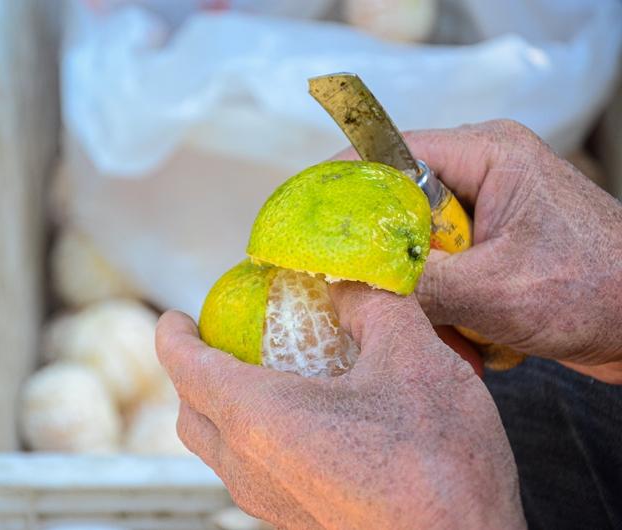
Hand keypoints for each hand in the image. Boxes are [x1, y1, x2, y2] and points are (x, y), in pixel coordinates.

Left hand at [156, 283, 524, 528]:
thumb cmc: (437, 462)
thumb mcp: (414, 358)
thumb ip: (374, 305)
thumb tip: (347, 281)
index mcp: (256, 419)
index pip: (185, 367)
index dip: (172, 336)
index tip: (175, 318)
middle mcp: (247, 467)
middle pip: (190, 412)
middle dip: (193, 372)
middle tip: (220, 343)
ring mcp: (268, 504)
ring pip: (218, 449)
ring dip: (223, 408)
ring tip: (261, 378)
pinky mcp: (295, 523)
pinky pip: (251, 472)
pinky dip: (253, 438)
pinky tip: (304, 420)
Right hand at [357, 120, 621, 382]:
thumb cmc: (597, 292)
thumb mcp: (494, 291)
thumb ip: (416, 283)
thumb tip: (348, 283)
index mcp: (488, 154)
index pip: (390, 151)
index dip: (342, 180)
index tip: (305, 215)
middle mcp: (483, 170)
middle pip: (398, 198)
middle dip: (377, 242)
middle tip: (347, 276)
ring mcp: (488, 207)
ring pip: (415, 235)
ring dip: (411, 276)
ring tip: (418, 309)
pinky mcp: (492, 240)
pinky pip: (440, 259)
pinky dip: (435, 291)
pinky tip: (453, 322)